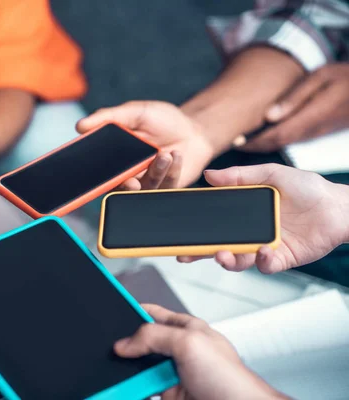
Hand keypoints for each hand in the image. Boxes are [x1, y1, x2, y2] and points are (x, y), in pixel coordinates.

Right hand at [76, 101, 214, 188]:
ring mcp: (148, 182)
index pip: (98, 171)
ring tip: (165, 153)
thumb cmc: (163, 120)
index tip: (101, 174)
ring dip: (155, 172)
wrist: (195, 129)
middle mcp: (128, 173)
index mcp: (115, 157)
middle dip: (125, 185)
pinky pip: (164, 187)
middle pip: (118, 187)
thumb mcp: (136, 112)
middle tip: (133, 181)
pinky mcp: (166, 187)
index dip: (95, 177)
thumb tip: (80, 126)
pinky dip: (171, 171)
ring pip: (143, 189)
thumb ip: (109, 118)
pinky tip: (177, 155)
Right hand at [114, 305, 284, 399]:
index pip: (152, 314)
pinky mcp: (169, 395)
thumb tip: (125, 343)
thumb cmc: (232, 380)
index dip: (133, 311)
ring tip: (119, 378)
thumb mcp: (189, 344)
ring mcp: (172, 375)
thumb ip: (154, 336)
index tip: (112, 311)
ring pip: (138, 371)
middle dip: (126, 349)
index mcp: (185, 329)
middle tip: (113, 353)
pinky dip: (133, 391)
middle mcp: (178, 351)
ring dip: (128, 374)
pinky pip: (142, 391)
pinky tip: (127, 390)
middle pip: (141, 345)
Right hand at [179, 164, 348, 272]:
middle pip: (219, 245)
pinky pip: (265, 265)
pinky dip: (261, 260)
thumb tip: (209, 174)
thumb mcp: (271, 174)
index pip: (214, 223)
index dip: (195, 229)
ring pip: (238, 260)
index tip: (179, 232)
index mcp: (244, 213)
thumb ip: (239, 176)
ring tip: (221, 255)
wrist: (339, 206)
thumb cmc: (308, 188)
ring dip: (227, 260)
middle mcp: (250, 232)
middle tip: (185, 255)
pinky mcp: (281, 258)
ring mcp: (264, 246)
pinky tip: (263, 250)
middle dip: (199, 253)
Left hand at [242, 63, 348, 151]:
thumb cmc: (344, 77)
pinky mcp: (317, 132)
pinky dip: (274, 139)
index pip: (275, 136)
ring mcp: (315, 133)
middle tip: (231, 142)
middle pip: (276, 143)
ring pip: (283, 143)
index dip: (253, 142)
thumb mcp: (320, 78)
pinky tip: (262, 133)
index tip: (234, 141)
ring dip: (262, 144)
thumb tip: (269, 116)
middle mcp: (311, 129)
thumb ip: (294, 98)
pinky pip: (291, 139)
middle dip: (253, 145)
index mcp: (310, 116)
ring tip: (241, 139)